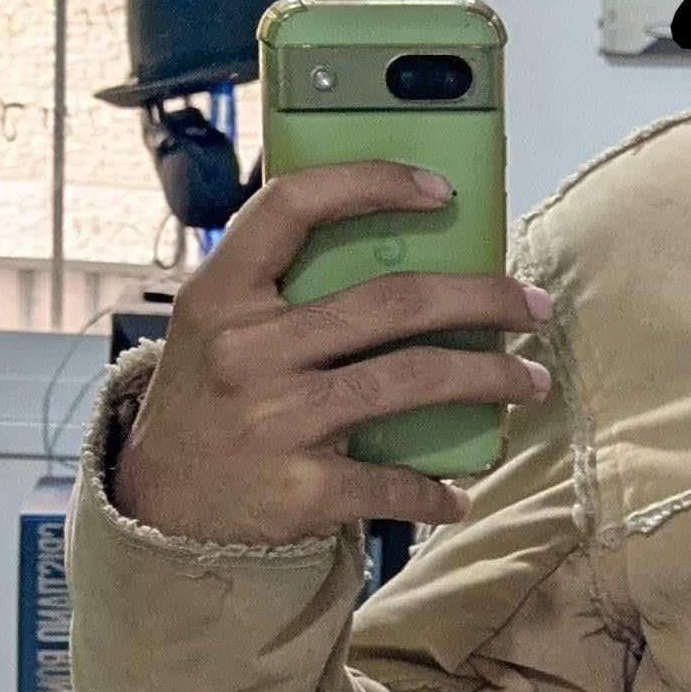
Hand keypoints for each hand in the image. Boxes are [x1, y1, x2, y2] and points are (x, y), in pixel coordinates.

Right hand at [105, 164, 551, 542]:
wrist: (157, 508)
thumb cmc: (207, 401)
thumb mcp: (214, 326)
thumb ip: (280, 287)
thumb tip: (401, 249)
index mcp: (223, 293)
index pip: (294, 206)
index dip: (371, 183)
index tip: (442, 190)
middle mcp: (248, 350)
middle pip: (392, 301)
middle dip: (482, 298)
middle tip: (532, 305)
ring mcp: (277, 420)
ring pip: (413, 380)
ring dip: (491, 378)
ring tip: (531, 380)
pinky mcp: (301, 490)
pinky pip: (394, 481)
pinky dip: (438, 491)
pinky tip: (460, 494)